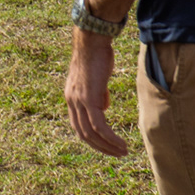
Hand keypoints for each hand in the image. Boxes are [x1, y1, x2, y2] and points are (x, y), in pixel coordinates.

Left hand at [64, 31, 128, 156]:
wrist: (92, 40)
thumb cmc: (97, 55)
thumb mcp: (96, 79)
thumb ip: (98, 95)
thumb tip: (103, 108)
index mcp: (71, 97)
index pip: (78, 125)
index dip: (92, 138)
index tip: (106, 145)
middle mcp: (71, 101)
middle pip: (83, 133)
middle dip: (101, 147)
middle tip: (117, 153)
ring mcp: (78, 100)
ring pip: (91, 133)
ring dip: (108, 146)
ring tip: (123, 151)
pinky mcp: (88, 99)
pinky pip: (99, 125)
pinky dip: (110, 138)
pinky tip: (121, 143)